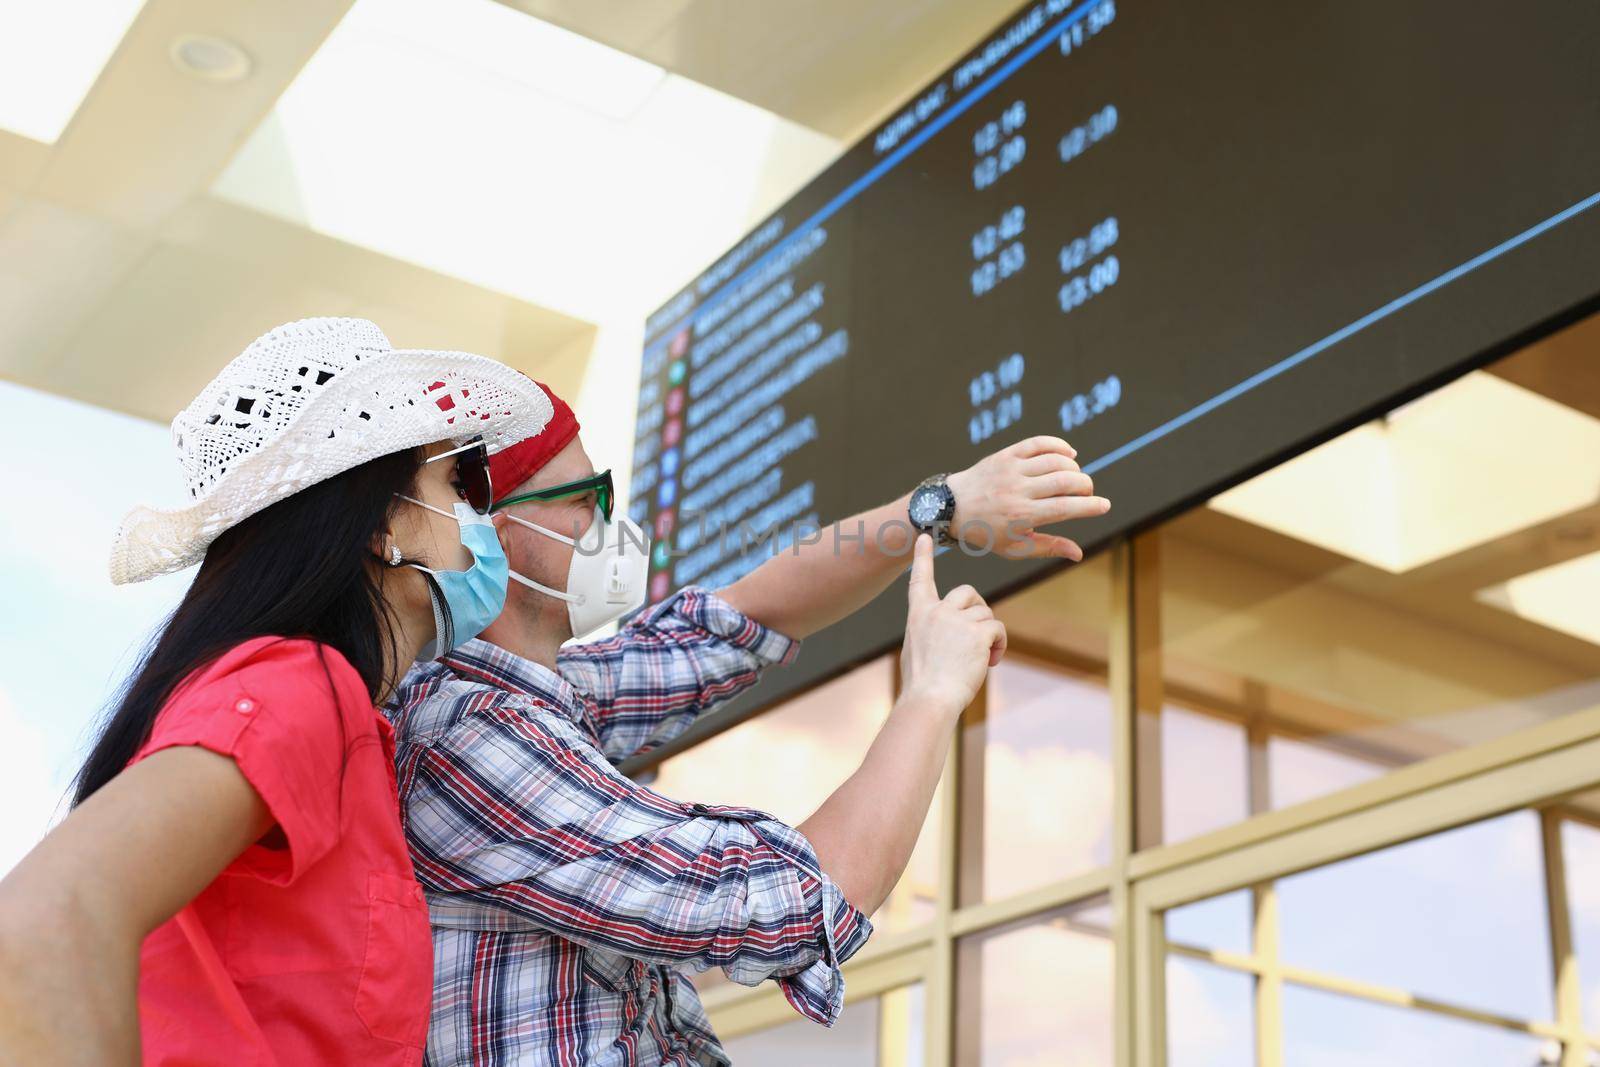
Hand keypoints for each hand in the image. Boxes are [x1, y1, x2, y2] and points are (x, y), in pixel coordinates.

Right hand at [899, 534, 1006, 716]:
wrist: (930, 698)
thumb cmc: (922, 683)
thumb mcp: (917, 649)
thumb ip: (934, 632)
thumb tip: (955, 633)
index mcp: (918, 614)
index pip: (920, 579)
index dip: (923, 557)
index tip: (925, 536)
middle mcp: (937, 611)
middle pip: (967, 592)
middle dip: (978, 608)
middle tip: (980, 632)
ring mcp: (958, 620)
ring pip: (986, 614)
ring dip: (989, 634)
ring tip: (983, 658)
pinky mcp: (978, 632)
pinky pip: (997, 628)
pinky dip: (999, 644)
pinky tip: (991, 661)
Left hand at [946, 436, 1109, 559]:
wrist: (951, 507)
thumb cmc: (986, 532)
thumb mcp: (1014, 548)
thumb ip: (1048, 547)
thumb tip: (1079, 553)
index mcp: (1021, 516)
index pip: (1065, 507)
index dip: (1090, 505)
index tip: (1104, 506)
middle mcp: (1018, 490)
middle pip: (1065, 480)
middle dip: (1085, 485)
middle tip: (1087, 493)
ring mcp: (1012, 469)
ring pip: (1055, 460)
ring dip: (1075, 468)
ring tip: (1076, 478)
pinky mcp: (1006, 454)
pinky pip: (1038, 443)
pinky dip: (1059, 445)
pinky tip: (1070, 454)